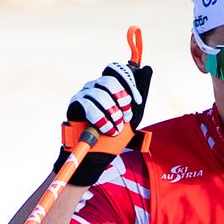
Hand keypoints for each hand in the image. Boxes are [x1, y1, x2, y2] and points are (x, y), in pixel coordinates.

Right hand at [61, 59, 151, 187]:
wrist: (98, 154)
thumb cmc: (114, 135)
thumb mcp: (131, 116)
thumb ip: (138, 97)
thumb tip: (148, 69)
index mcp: (109, 86)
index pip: (116, 69)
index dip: (129, 82)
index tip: (137, 101)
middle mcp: (95, 86)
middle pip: (109, 81)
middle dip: (122, 100)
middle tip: (126, 118)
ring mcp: (84, 94)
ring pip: (100, 94)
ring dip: (113, 114)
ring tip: (116, 128)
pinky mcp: (75, 105)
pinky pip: (89, 106)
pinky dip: (102, 120)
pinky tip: (107, 130)